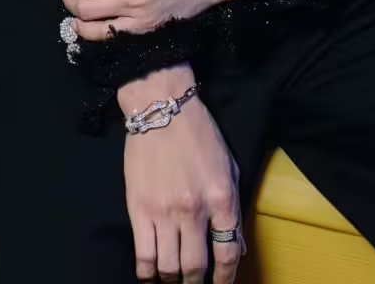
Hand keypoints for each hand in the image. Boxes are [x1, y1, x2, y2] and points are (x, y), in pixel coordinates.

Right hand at [119, 69, 244, 282]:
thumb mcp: (228, 165)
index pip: (228, 251)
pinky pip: (143, 256)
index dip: (227, 277)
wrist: (162, 109)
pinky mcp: (139, 211)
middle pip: (196, 267)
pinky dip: (148, 274)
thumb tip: (236, 244)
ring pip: (168, 268)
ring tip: (174, 281)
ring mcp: (164, 213)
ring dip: (173, 281)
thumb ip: (232, 206)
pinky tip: (152, 276)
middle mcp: (194, 210)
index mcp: (221, 197)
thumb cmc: (199, 134)